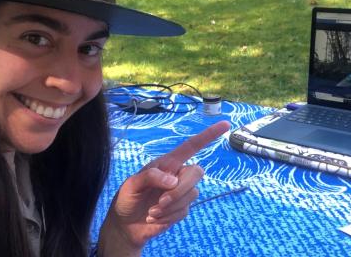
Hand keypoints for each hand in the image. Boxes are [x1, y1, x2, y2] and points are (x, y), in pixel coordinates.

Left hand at [99, 120, 230, 256]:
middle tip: (160, 202)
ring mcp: (182, 192)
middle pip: (196, 173)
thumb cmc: (127, 198)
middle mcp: (178, 174)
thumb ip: (151, 176)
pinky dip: (168, 216)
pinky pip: (184, 211)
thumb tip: (173, 180)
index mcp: (168, 163)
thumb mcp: (132, 183)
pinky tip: (153, 218)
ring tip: (151, 211)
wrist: (126, 225)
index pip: (191, 146)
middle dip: (179, 190)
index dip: (208, 135)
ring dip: (170, 206)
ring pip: (191, 194)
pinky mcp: (181, 209)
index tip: (225, 125)